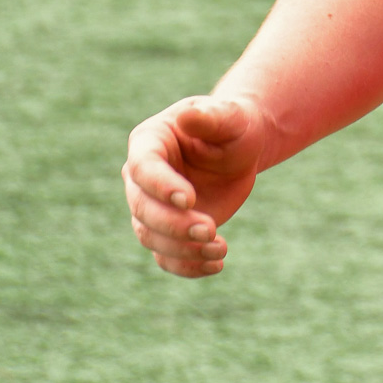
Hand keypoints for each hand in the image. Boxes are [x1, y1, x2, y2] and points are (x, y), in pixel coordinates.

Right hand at [122, 95, 266, 278]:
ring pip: (150, 236)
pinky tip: (215, 264)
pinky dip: (188, 267)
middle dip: (173, 224)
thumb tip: (187, 116)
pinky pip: (166, 257)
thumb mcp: (229, 117)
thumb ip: (208, 117)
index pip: (143, 168)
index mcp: (149, 141)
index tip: (189, 199)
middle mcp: (141, 177)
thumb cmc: (232, 126)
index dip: (161, 186)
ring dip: (182, 249)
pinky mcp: (168, 231)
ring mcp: (152, 206)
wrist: (240, 150)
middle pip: (142, 208)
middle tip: (210, 229)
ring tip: (220, 249)